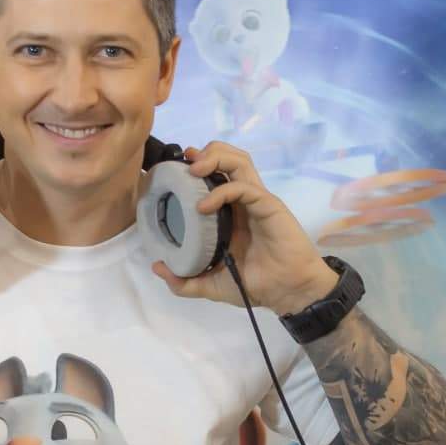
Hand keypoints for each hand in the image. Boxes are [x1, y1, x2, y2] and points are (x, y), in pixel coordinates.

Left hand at [151, 141, 337, 312]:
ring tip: (194, 170)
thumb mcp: (212, 284)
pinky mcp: (269, 206)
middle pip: (230, 159)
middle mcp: (244, 201)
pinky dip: (222, 191)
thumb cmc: (255, 284)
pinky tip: (203, 206)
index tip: (177, 167)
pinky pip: (244, 188)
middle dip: (208, 152)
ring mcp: (257, 201)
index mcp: (232, 212)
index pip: (218, 175)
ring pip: (240, 162)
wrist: (287, 292)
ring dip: (215, 159)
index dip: (199, 164)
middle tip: (186, 160)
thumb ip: (185, 280)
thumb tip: (158, 267)